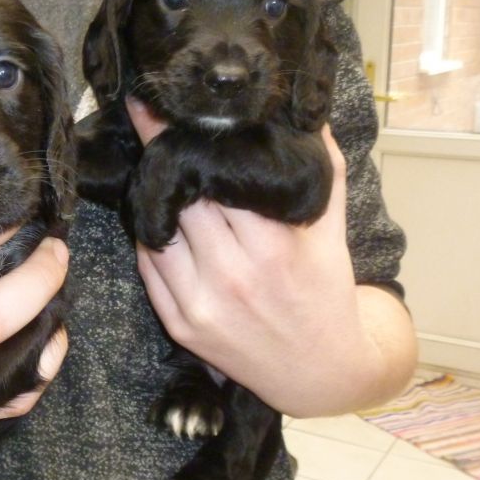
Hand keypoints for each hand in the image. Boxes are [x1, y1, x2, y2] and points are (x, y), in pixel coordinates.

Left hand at [125, 97, 412, 416]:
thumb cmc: (326, 289)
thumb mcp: (332, 227)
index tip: (163, 106)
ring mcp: (200, 304)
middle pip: (180, 201)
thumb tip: (308, 109)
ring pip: (155, 231)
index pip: (215, 180)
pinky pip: (147, 267)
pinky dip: (149, 238)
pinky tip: (158, 217)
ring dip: (152, 199)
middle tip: (150, 122)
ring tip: (154, 169)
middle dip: (165, 161)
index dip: (189, 142)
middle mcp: (231, 276)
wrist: (322, 372)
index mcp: (272, 247)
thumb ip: (323, 167)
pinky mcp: (179, 326)